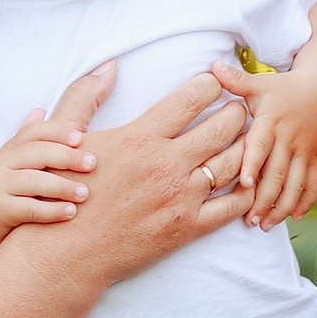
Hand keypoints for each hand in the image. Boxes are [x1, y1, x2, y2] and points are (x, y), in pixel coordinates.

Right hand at [0, 88, 105, 242]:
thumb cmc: (4, 185)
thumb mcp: (13, 159)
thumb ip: (27, 136)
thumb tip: (40, 109)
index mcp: (12, 147)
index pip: (35, 131)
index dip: (58, 132)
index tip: (81, 138)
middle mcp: (4, 163)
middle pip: (37, 152)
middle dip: (67, 156)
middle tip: (92, 164)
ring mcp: (0, 186)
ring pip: (34, 181)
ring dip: (63, 186)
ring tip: (85, 193)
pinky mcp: (0, 210)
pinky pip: (29, 209)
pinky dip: (52, 210)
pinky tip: (71, 212)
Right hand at [30, 64, 251, 293]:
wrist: (68, 252)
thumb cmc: (66, 191)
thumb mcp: (70, 138)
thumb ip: (85, 95)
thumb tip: (108, 65)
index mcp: (141, 137)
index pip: (192, 98)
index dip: (211, 84)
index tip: (217, 82)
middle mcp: (166, 164)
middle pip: (222, 127)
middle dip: (237, 111)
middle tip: (241, 107)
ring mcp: (180, 197)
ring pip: (234, 163)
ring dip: (248, 146)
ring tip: (250, 138)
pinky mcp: (187, 228)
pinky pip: (231, 206)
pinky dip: (247, 191)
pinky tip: (249, 180)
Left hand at [232, 63, 316, 229]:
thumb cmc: (282, 87)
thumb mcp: (259, 82)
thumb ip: (235, 80)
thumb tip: (211, 66)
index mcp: (272, 120)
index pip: (261, 144)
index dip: (252, 164)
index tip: (243, 184)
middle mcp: (290, 136)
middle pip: (278, 171)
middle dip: (265, 198)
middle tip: (250, 220)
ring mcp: (305, 148)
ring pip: (296, 182)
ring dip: (283, 205)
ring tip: (267, 224)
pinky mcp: (316, 156)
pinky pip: (314, 181)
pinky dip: (307, 200)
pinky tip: (296, 218)